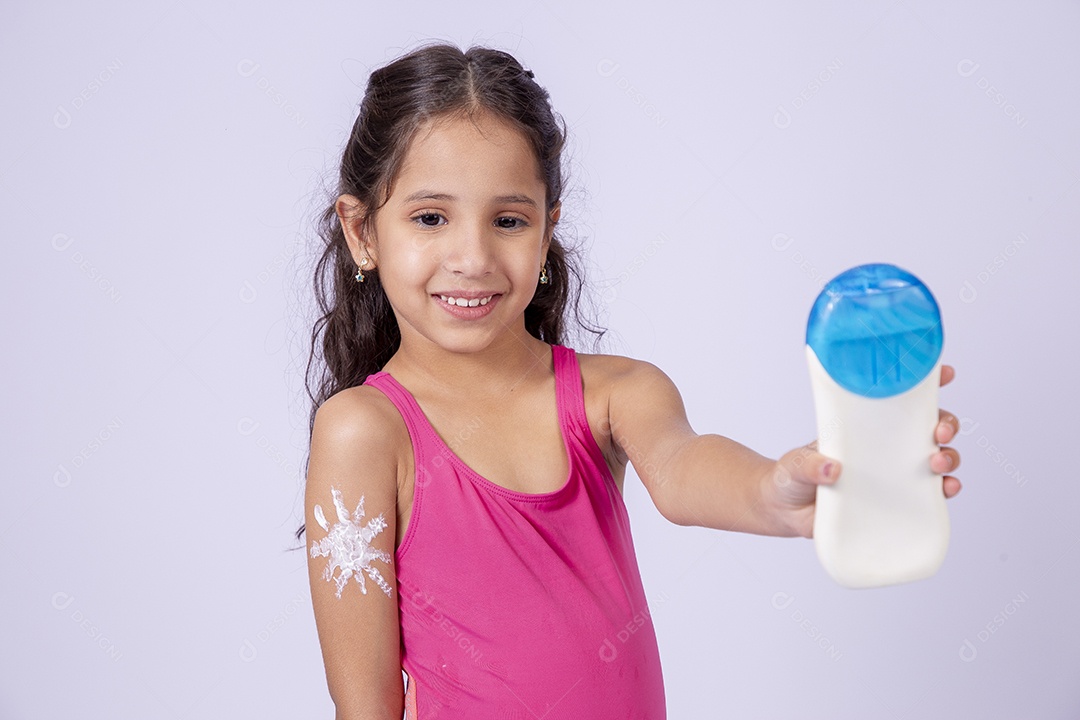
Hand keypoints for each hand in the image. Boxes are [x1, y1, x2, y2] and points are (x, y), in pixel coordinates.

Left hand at [763, 364, 961, 537]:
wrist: (785, 513)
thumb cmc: (792, 477)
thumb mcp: (796, 464)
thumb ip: (810, 465)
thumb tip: (833, 469)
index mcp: (864, 427)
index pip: (899, 399)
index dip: (926, 384)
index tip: (945, 374)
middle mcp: (885, 447)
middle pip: (930, 427)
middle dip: (945, 423)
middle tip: (939, 432)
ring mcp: (893, 474)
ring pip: (937, 458)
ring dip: (949, 456)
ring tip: (937, 463)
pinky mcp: (895, 502)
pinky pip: (929, 494)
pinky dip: (944, 489)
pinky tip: (947, 488)